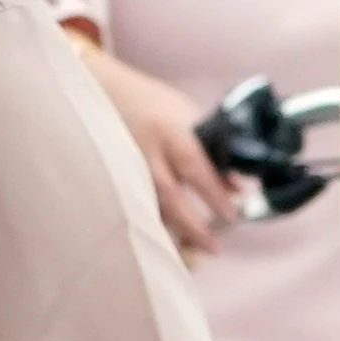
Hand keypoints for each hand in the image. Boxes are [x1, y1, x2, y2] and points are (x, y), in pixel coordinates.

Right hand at [78, 35, 240, 256]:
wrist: (102, 90)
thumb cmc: (152, 103)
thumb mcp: (187, 116)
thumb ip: (211, 149)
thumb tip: (237, 187)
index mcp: (169, 129)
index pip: (194, 165)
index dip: (213, 193)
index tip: (232, 215)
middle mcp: (146, 150)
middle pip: (169, 194)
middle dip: (192, 224)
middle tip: (214, 246)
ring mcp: (126, 165)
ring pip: (148, 206)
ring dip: (172, 230)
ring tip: (193, 250)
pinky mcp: (114, 176)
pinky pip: (135, 205)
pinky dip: (153, 223)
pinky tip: (166, 239)